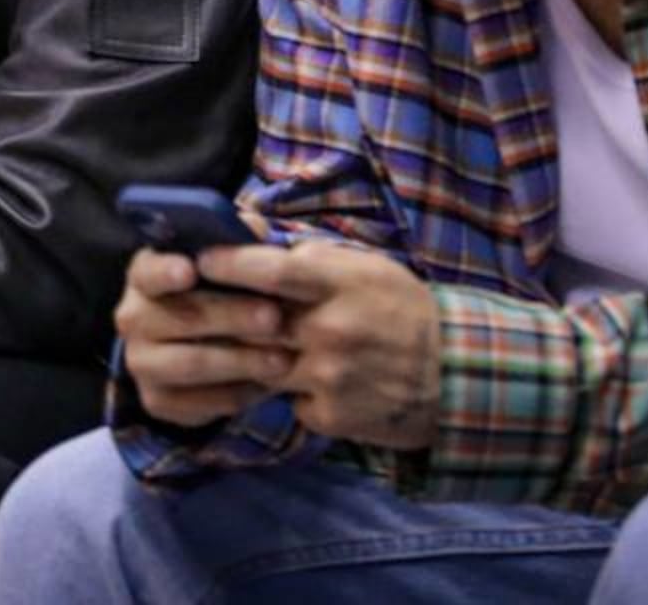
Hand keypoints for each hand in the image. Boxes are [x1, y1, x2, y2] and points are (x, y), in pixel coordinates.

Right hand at [116, 247, 295, 426]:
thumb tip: (254, 226)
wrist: (193, 345)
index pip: (147, 270)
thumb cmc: (215, 292)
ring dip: (239, 361)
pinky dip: (236, 395)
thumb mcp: (222, 261)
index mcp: (145, 275)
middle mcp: (133, 318)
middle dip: (229, 317)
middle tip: (273, 317)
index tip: (191, 270)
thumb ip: (236, 241)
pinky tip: (267, 386)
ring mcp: (142, 363)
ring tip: (282, 359)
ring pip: (191, 364)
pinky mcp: (157, 401)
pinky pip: (199, 403)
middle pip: (179, 317)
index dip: (166, 270)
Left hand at [200, 240, 442, 449]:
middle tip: (193, 305)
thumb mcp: (364, 267)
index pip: (271, 270)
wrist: (453, 375)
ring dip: (246, 356)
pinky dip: (286, 391)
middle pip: (253, 322)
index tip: (199, 260)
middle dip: (220, 314)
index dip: (229, 264)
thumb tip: (250, 231)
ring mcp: (328, 378)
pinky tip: (299, 381)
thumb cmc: (401, 309)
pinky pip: (286, 400)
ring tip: (232, 344)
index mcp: (340, 286)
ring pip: (259, 364)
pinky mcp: (328, 416)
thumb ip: (309, 257)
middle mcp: (330, 331)